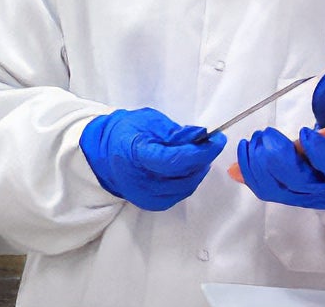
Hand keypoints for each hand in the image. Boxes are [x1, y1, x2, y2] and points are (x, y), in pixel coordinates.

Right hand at [80, 108, 225, 211]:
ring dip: (197, 171)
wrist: (107, 153)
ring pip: (185, 187)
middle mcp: (140, 181)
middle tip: (210, 144)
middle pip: (182, 175)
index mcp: (136, 154)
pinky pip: (179, 194)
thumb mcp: (150, 121)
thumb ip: (175, 132)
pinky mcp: (152, 204)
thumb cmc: (128, 132)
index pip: (174, 160)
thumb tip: (202, 137)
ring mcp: (146, 196)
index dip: (200, 151)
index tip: (217, 140)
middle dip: (202, 159)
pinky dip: (189, 180)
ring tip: (198, 154)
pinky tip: (188, 168)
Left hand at [236, 67, 324, 210]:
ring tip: (256, 139)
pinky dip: (248, 172)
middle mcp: (323, 186)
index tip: (305, 132)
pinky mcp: (284, 194)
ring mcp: (301, 193)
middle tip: (268, 133)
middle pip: (299, 180)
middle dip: (278, 156)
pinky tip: (245, 152)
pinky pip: (263, 189)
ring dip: (259, 163)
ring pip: (277, 187)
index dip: (320, 152)